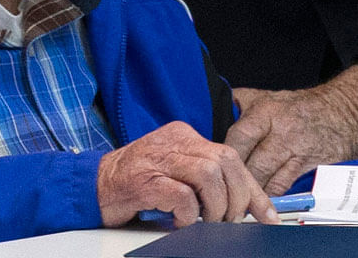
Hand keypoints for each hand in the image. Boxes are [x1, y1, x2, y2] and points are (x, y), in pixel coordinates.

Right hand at [97, 121, 277, 225]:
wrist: (91, 186)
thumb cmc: (135, 183)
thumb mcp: (175, 173)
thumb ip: (203, 179)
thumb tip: (240, 203)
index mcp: (184, 136)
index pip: (231, 157)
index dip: (252, 188)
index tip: (266, 213)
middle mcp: (174, 142)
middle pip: (226, 162)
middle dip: (237, 197)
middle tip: (230, 219)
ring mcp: (158, 159)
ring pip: (209, 175)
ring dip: (215, 206)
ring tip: (206, 221)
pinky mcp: (144, 180)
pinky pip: (181, 195)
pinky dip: (188, 214)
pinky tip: (180, 221)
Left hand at [224, 66, 357, 193]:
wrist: (348, 110)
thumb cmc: (304, 106)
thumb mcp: (270, 96)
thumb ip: (241, 104)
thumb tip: (214, 115)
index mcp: (265, 110)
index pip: (236, 138)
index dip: (223, 157)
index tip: (215, 168)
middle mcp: (280, 129)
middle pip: (248, 162)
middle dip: (234, 179)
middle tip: (223, 190)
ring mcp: (296, 149)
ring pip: (263, 179)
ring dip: (250, 191)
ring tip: (238, 201)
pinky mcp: (309, 165)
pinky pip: (282, 187)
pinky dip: (269, 196)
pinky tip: (261, 200)